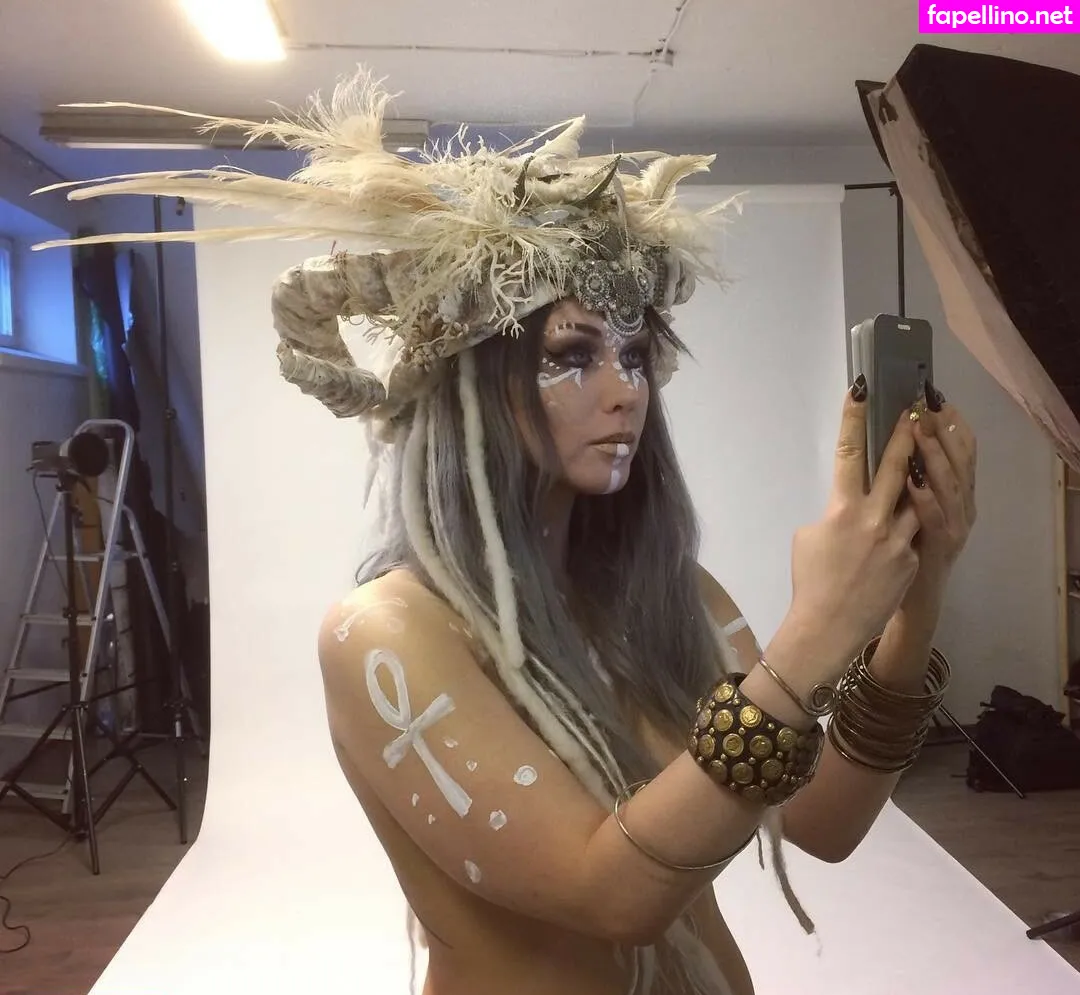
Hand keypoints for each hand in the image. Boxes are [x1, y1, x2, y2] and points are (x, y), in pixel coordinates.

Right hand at [787, 379, 921, 677]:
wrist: (828, 628)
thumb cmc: (809, 581)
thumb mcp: (809, 537)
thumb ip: (835, 512)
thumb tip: (851, 504)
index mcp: (842, 509)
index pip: (849, 453)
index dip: (854, 418)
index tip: (861, 390)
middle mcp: (874, 519)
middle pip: (898, 466)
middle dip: (907, 434)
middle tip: (918, 409)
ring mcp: (898, 540)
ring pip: (917, 499)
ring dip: (919, 480)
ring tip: (923, 463)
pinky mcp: (913, 561)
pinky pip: (913, 535)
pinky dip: (906, 530)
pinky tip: (895, 540)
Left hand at [901, 380, 977, 614]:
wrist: (906, 608)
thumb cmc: (901, 557)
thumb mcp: (908, 515)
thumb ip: (908, 486)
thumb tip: (895, 449)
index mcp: (953, 497)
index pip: (959, 452)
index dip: (951, 424)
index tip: (936, 397)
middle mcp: (960, 509)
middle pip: (959, 462)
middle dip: (944, 430)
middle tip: (927, 403)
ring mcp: (951, 530)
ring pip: (950, 487)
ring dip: (935, 456)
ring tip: (921, 429)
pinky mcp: (936, 551)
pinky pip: (933, 521)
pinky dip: (926, 499)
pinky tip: (914, 481)